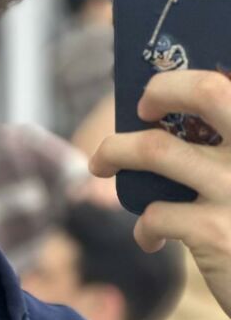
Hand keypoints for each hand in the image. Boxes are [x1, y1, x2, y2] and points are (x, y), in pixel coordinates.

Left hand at [89, 69, 230, 317]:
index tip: (160, 91)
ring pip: (156, 149)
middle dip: (162, 90)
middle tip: (140, 109)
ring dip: (115, 152)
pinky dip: (144, 227)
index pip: (229, 84)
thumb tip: (168, 120)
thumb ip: (227, 150)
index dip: (189, 79)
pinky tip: (151, 240)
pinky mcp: (217, 232)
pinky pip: (156, 214)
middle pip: (207, 91)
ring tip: (101, 164)